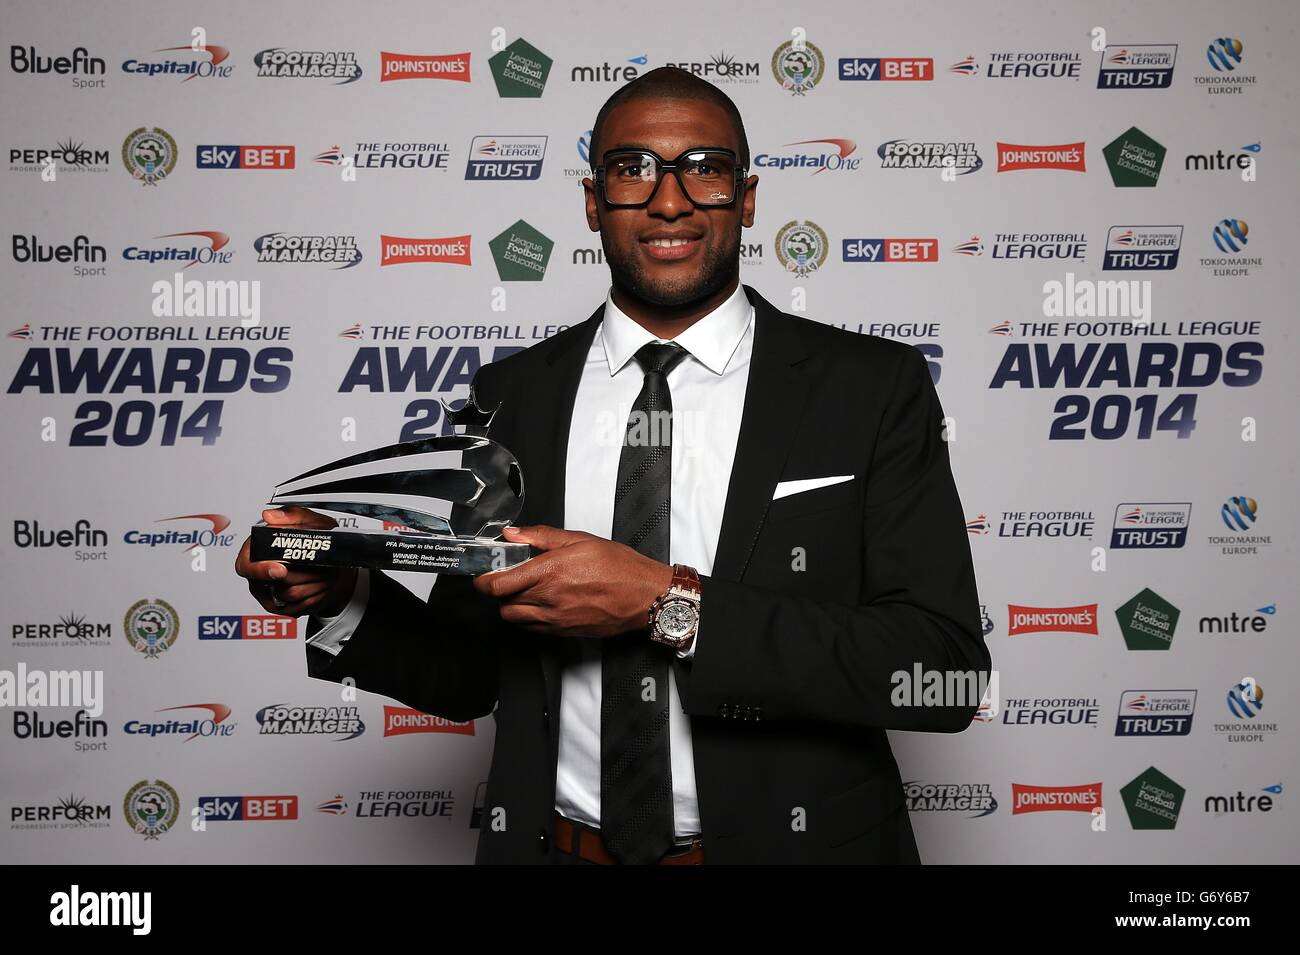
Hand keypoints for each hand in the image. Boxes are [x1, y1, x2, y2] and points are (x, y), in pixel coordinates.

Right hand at [234, 505, 357, 617]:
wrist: (334, 564)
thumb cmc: (319, 541)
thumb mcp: (312, 521)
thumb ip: (292, 514)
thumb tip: (269, 515)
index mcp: (257, 549)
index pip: (245, 565)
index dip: (260, 570)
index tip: (281, 570)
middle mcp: (259, 571)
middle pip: (267, 583)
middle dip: (297, 576)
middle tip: (317, 569)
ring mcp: (267, 591)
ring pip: (286, 594)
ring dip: (310, 584)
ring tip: (323, 574)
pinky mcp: (280, 606)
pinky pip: (294, 608)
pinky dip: (311, 597)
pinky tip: (320, 586)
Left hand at [472, 525, 672, 636]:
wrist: (645, 596)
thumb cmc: (620, 568)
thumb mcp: (580, 539)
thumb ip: (541, 536)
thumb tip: (514, 534)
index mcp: (550, 572)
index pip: (498, 584)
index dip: (484, 579)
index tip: (485, 572)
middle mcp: (549, 599)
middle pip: (502, 603)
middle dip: (499, 590)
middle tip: (508, 577)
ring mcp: (556, 619)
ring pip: (514, 618)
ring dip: (512, 605)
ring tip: (524, 590)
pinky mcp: (564, 632)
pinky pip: (532, 629)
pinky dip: (528, 618)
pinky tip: (541, 603)